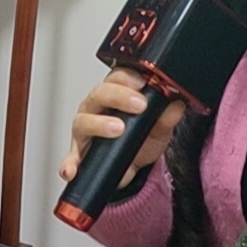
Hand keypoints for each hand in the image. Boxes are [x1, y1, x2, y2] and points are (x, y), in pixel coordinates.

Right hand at [58, 68, 185, 184]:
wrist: (134, 167)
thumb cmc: (140, 140)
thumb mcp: (159, 128)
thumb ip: (167, 116)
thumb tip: (176, 104)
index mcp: (113, 96)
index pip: (116, 78)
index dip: (128, 78)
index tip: (144, 83)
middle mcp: (95, 109)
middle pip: (99, 94)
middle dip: (118, 96)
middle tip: (139, 104)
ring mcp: (85, 130)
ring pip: (83, 121)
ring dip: (99, 124)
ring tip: (118, 128)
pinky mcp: (79, 154)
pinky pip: (71, 158)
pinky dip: (70, 163)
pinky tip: (73, 169)